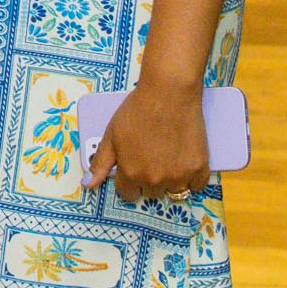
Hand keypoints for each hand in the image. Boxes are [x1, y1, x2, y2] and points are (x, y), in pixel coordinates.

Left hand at [83, 81, 208, 201]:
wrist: (168, 93)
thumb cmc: (136, 111)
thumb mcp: (111, 134)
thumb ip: (100, 162)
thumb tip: (88, 185)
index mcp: (131, 173)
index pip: (128, 194)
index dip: (129, 183)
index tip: (134, 171)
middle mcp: (155, 180)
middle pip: (152, 192)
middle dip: (150, 179)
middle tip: (153, 157)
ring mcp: (179, 176)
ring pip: (174, 191)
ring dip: (171, 180)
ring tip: (169, 157)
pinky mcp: (199, 169)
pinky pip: (196, 185)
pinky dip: (192, 177)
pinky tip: (185, 160)